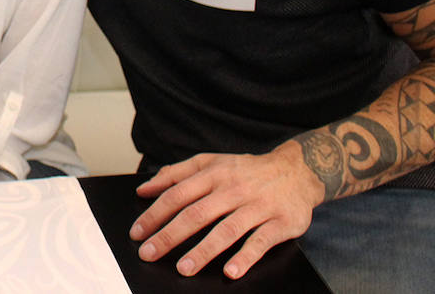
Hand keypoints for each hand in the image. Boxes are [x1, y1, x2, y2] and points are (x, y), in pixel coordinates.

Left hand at [130, 143, 324, 278]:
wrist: (297, 171)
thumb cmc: (246, 170)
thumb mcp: (210, 162)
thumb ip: (175, 173)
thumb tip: (144, 189)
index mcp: (213, 174)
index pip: (177, 194)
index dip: (155, 214)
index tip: (137, 233)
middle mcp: (233, 189)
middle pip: (197, 214)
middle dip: (170, 235)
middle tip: (149, 254)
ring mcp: (258, 206)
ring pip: (227, 229)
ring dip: (203, 251)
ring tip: (184, 269)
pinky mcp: (280, 223)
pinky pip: (261, 242)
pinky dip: (245, 257)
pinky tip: (230, 272)